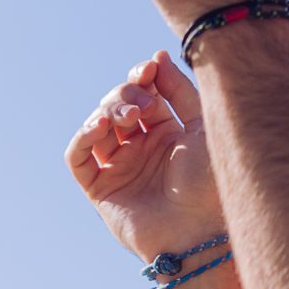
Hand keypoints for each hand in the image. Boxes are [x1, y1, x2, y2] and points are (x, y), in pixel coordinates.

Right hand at [64, 52, 219, 263]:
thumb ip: (180, 90)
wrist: (199, 231)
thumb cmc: (210, 182)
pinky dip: (83, 137)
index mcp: (167, 132)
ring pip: (97, 124)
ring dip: (108, 111)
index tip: (149, 69)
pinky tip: (99, 127)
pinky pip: (78, 157)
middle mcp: (141, 148)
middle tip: (142, 104)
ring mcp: (119, 167)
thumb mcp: (202, 126)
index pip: (144, 92)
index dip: (142, 77)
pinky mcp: (100, 189)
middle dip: (126, 93)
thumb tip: (156, 57)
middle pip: (119, 104)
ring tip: (127, 116)